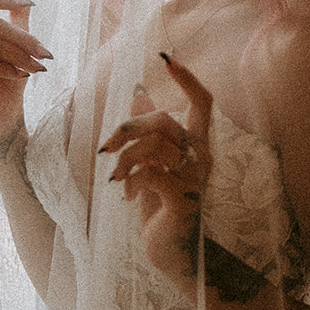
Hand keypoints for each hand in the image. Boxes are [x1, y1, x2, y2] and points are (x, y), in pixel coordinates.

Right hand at [0, 0, 51, 152]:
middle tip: (46, 53)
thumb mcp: (19, 43)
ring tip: (38, 68)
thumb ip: (18, 14)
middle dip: (24, 38)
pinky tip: (22, 77)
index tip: (33, 5)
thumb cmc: (11, 78)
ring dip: (20, 55)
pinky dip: (9, 69)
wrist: (4, 116)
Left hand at [99, 54, 212, 286]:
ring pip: (152, 147)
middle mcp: (203, 157)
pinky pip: (148, 173)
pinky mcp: (181, 199)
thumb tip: (139, 95)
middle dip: (129, 127)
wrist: (173, 252)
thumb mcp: (155, 165)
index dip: (187, 79)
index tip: (168, 57)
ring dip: (123, 159)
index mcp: (199, 145)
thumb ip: (151, 134)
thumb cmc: (163, 206)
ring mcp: (194, 179)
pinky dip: (128, 181)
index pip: (203, 102)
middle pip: (165, 120)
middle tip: (106, 146)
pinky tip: (125, 195)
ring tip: (115, 178)